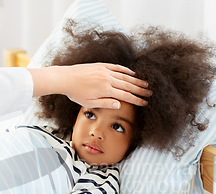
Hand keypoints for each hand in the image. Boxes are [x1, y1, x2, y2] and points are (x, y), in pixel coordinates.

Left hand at [28, 63, 151, 108]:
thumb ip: (105, 104)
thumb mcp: (90, 103)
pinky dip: (126, 71)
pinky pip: (117, 67)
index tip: (144, 102)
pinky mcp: (101, 66)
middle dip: (140, 90)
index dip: (136, 99)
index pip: (126, 96)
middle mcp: (108, 79)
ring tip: (145, 84)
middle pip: (128, 85)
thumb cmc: (76, 93)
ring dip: (136, 80)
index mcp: (106, 90)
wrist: (65, 78)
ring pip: (124, 76)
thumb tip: (119, 105)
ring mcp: (105, 71)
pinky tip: (132, 74)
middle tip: (150, 93)